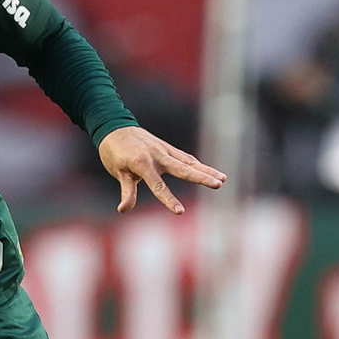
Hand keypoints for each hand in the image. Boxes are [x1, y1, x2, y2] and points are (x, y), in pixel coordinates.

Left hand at [97, 126, 225, 214]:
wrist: (115, 127)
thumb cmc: (114, 153)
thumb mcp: (118, 172)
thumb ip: (126, 191)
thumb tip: (123, 209)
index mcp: (142, 163)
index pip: (157, 185)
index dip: (168, 199)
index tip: (179, 212)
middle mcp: (157, 155)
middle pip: (183, 169)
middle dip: (201, 177)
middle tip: (218, 184)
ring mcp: (164, 150)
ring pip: (189, 162)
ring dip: (206, 170)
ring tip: (223, 179)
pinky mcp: (168, 148)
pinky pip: (185, 158)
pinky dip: (198, 165)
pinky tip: (211, 172)